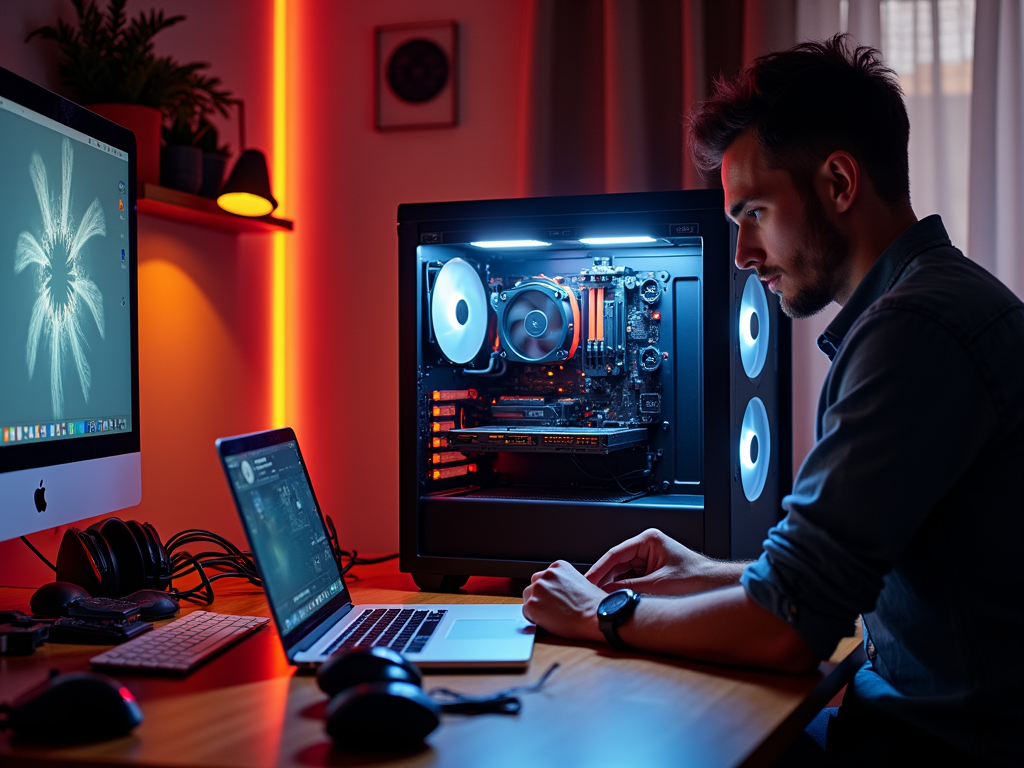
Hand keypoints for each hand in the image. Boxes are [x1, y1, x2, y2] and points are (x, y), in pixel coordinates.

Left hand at [522, 560, 604, 642]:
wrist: (596, 617)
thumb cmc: (594, 605)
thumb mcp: (582, 582)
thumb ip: (565, 583)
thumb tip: (558, 592)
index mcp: (559, 566)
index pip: (545, 576)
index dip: (549, 589)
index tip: (555, 598)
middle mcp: (547, 574)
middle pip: (534, 584)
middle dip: (540, 595)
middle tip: (552, 608)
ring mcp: (538, 588)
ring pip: (528, 597)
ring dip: (536, 605)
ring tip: (551, 615)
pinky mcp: (532, 604)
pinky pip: (526, 612)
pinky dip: (534, 618)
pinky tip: (548, 622)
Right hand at [585, 528, 739, 595]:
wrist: (716, 586)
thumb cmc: (696, 578)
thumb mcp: (658, 585)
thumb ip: (629, 589)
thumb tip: (606, 594)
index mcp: (648, 540)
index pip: (615, 554)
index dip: (598, 569)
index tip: (587, 580)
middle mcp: (647, 547)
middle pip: (617, 563)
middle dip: (605, 579)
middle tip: (591, 593)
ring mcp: (649, 558)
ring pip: (623, 573)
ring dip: (614, 585)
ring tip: (602, 598)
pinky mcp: (652, 571)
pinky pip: (632, 579)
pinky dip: (625, 589)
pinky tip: (617, 598)